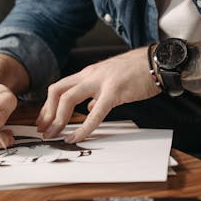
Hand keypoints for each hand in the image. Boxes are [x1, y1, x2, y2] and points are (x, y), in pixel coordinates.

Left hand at [36, 47, 160, 142]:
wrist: (156, 62)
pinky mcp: (114, 92)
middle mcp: (90, 75)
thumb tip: (89, 108)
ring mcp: (100, 82)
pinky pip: (94, 113)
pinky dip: (83, 128)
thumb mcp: (111, 79)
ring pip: (68, 99)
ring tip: (55, 135)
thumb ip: (97, 94)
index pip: (59, 87)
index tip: (44, 121)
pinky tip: (77, 137)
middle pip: (57, 91)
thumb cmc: (137, 71)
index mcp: (88, 74)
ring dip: (58, 119)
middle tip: (44, 130)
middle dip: (47, 113)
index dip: (48, 106)